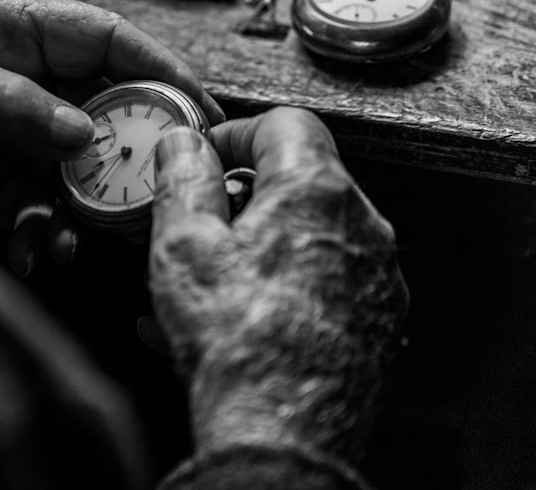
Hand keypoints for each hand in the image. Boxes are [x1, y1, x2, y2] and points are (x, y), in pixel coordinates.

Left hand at [0, 0, 222, 274]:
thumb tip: (83, 130)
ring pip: (68, 166)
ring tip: (89, 233)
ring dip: (87, 201)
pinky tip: (40, 249)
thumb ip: (1, 102)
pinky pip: (29, 208)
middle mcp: (6, 80)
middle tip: (156, 190)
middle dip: (128, 147)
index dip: (151, 62)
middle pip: (94, 105)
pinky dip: (42, 231)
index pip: (94, 34)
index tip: (195, 102)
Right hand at [148, 108, 406, 466]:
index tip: (204, 156)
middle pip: (296, 182)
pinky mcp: (373, 321)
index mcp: (317, 190)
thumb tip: (183, 144)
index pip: (284, 124)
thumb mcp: (183, 242)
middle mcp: (361, 226)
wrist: (282, 430)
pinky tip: (222, 320)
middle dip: (236, 198)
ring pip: (302, 239)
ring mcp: (373, 277)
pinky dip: (272, 288)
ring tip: (197, 283)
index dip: (234, 133)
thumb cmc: (236, 338)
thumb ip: (182, 178)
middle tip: (194, 223)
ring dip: (248, 249)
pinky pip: (316, 284)